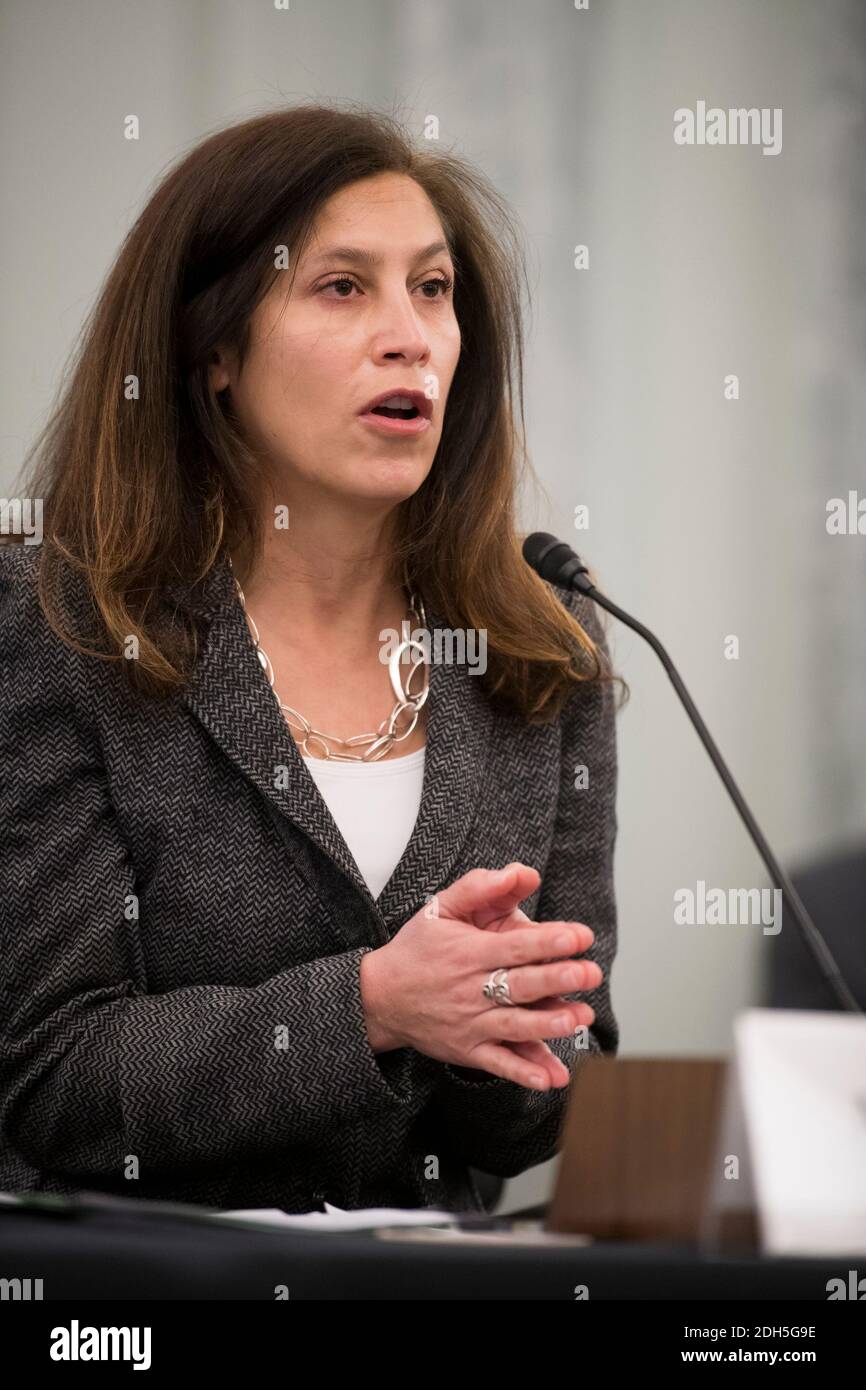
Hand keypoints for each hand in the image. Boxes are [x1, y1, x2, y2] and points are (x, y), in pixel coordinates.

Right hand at [359, 863, 601, 1090]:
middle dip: (557, 979)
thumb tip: (520, 872)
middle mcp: (470, 989)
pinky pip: (497, 1064)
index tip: (579, 936)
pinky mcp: (467, 1050)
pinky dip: (523, 1073)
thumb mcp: (440, 908)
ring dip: (547, 1025)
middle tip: (591, 973)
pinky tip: (550, 1078)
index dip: (547, 942)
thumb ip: (479, 886)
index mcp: (468, 952)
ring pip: (513, 1026)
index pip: (513, 947)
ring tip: (578, 1019)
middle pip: (519, 985)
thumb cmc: (417, 948)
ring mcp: (469, 1023)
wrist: (379, 997)